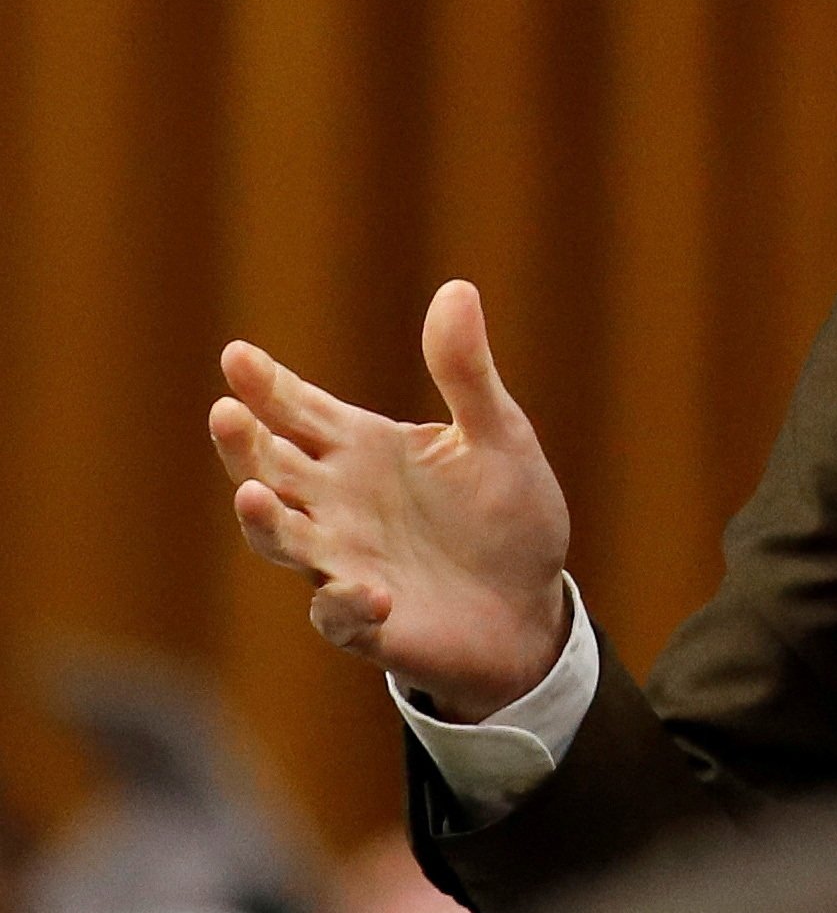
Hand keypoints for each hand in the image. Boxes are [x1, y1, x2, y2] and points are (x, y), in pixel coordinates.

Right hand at [209, 279, 571, 721]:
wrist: (532, 606)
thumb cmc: (507, 515)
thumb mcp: (498, 435)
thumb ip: (467, 372)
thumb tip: (458, 289)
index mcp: (362, 451)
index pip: (300, 412)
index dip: (267, 386)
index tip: (237, 356)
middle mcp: (338, 504)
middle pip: (272, 468)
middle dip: (244, 444)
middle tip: (227, 412)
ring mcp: (348, 564)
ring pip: (283, 539)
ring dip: (265, 521)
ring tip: (253, 494)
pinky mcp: (372, 623)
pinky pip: (340, 616)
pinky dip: (345, 604)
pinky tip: (369, 591)